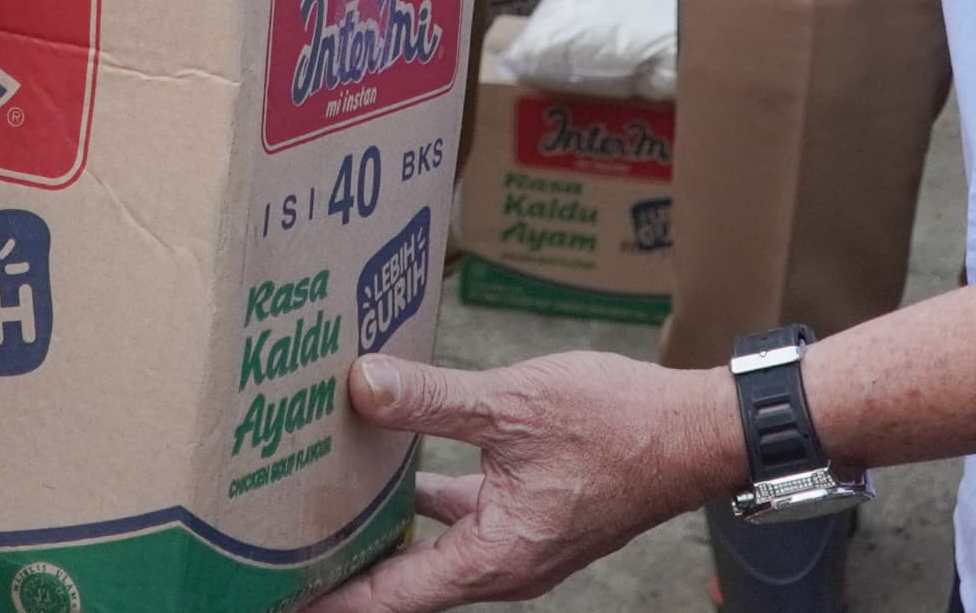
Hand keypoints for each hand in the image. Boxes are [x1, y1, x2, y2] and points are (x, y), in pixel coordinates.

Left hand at [310, 353, 737, 612]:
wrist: (697, 432)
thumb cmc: (620, 427)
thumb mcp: (515, 404)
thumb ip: (434, 399)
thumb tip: (361, 384)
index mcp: (493, 558)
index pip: (392, 598)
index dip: (333, 599)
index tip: (278, 596)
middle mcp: (500, 564)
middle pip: (404, 581)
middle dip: (347, 563)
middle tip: (283, 546)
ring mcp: (516, 542)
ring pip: (430, 543)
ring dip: (383, 525)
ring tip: (321, 497)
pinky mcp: (528, 515)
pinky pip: (458, 514)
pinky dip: (421, 493)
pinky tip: (392, 452)